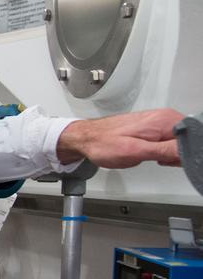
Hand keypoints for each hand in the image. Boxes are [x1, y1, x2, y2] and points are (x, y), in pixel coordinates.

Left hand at [56, 108, 183, 167]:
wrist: (86, 139)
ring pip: (179, 142)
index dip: (186, 153)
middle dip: (178, 154)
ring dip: (171, 154)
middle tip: (159, 160)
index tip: (171, 160)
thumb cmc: (104, 144)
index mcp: (164, 120)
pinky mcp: (153, 128)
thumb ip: (165, 150)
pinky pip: (169, 141)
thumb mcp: (136, 151)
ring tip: (152, 157)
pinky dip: (164, 151)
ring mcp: (159, 122)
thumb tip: (188, 150)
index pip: (194, 137)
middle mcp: (164, 118)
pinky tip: (152, 155)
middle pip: (188, 139)